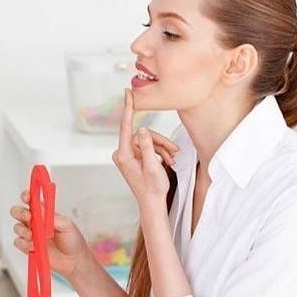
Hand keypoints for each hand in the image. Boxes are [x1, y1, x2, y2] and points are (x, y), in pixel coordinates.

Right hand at [10, 190, 91, 279]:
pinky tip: (33, 246)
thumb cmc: (72, 240)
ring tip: (32, 235)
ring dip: (23, 230)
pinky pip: (18, 242)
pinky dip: (23, 243)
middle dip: (20, 213)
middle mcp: (35, 222)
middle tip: (29, 217)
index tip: (27, 197)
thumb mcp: (66, 224)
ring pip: (17, 227)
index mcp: (44, 212)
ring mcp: (30, 235)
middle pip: (18, 212)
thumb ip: (52, 217)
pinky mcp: (27, 247)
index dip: (26, 196)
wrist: (74, 261)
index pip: (30, 200)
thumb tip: (40, 210)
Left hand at [112, 89, 173, 206]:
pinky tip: (168, 160)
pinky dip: (159, 152)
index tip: (128, 92)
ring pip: (147, 140)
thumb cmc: (153, 189)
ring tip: (173, 158)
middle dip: (159, 141)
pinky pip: (147, 147)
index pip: (125, 126)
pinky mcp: (133, 157)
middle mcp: (122, 153)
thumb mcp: (153, 166)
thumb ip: (147, 146)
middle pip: (143, 135)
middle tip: (174, 151)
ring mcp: (127, 155)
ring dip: (161, 148)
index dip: (128, 108)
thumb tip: (142, 129)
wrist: (152, 203)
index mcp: (123, 155)